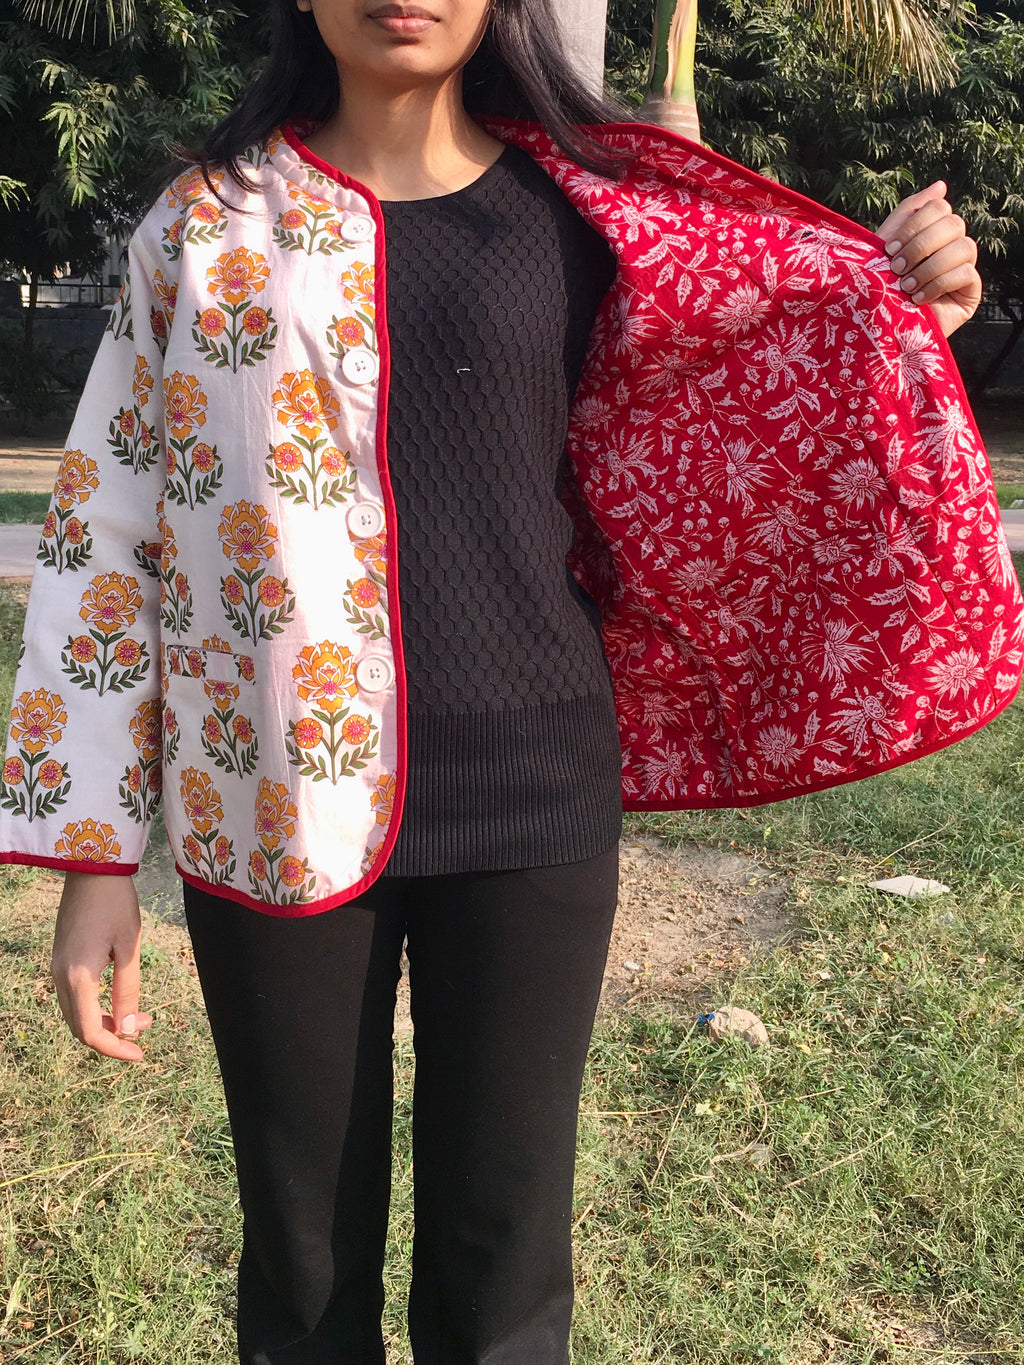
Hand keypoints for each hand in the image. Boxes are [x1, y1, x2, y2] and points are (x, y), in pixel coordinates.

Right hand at [51, 872, 152, 1061]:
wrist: (91, 867)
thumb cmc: (115, 903)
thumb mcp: (128, 948)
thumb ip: (127, 992)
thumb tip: (130, 1030)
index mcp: (77, 978)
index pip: (91, 1032)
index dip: (115, 1049)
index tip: (141, 1055)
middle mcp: (61, 977)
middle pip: (80, 1027)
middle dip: (113, 1036)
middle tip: (147, 1030)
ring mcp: (58, 967)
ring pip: (77, 1012)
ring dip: (106, 1021)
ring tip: (141, 1015)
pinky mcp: (62, 958)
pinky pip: (75, 995)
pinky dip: (96, 1005)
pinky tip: (119, 998)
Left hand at [875, 181, 980, 337]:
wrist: (874, 329)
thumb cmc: (876, 288)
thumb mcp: (885, 245)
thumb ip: (909, 213)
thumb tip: (941, 185)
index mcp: (931, 232)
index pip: (939, 207)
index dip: (915, 225)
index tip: (888, 249)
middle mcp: (951, 246)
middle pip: (954, 223)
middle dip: (920, 246)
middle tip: (896, 269)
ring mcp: (962, 268)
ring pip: (963, 246)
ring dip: (929, 267)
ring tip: (906, 286)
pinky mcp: (970, 292)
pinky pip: (966, 273)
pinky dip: (939, 284)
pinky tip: (918, 299)